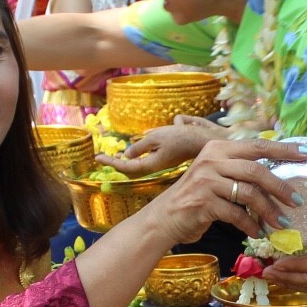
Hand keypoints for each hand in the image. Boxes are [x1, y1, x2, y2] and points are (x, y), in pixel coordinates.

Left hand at [96, 113, 221, 177]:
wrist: (208, 140)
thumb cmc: (182, 138)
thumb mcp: (157, 138)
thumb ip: (140, 147)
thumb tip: (126, 156)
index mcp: (151, 163)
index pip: (125, 166)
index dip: (111, 162)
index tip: (97, 156)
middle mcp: (156, 164)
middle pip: (132, 167)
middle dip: (118, 162)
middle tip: (104, 157)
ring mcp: (163, 159)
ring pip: (142, 161)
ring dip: (130, 157)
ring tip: (117, 155)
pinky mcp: (171, 153)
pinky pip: (153, 151)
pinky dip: (146, 148)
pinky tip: (142, 145)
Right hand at [145, 137, 306, 244]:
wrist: (165, 218)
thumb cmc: (197, 198)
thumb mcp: (217, 175)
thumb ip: (240, 170)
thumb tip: (277, 176)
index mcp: (218, 148)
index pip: (257, 145)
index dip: (284, 149)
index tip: (306, 154)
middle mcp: (212, 160)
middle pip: (256, 169)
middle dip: (281, 186)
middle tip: (298, 201)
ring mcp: (206, 180)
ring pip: (249, 193)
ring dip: (269, 211)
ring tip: (282, 223)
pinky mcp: (203, 202)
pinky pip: (236, 214)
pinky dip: (250, 225)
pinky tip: (257, 233)